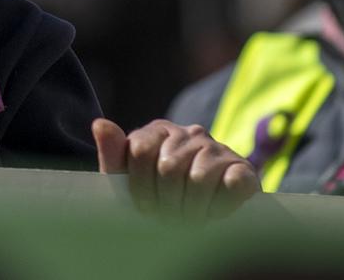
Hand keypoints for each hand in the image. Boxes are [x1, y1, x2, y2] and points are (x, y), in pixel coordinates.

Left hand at [93, 117, 259, 221]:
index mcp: (158, 132)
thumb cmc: (160, 197)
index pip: (140, 151)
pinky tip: (213, 214)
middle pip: (169, 168)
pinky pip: (232, 184)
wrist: (208, 216)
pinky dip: (220, 207)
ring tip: (189, 220)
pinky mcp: (243, 168)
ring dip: (192, 210)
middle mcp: (189, 134)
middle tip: (170, 220)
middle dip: (167, 203)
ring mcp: (218, 148)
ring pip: (199, 179)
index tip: (145, 209)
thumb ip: (114, 156)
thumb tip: (99, 124)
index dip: (140, 187)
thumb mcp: (130, 181)